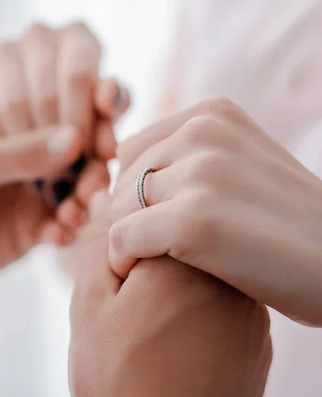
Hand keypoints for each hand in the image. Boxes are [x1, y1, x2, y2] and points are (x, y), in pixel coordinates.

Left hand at [0, 22, 128, 280]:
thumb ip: (19, 153)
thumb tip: (75, 136)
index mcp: (7, 129)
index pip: (57, 114)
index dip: (87, 123)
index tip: (103, 139)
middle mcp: (25, 157)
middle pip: (77, 154)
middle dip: (92, 169)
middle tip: (94, 188)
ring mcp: (32, 193)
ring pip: (78, 190)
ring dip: (85, 201)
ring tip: (75, 216)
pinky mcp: (35, 229)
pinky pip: (65, 226)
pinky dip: (68, 230)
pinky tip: (59, 236)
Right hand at [69, 191, 271, 396]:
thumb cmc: (120, 380)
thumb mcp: (89, 306)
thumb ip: (100, 243)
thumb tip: (110, 198)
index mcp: (179, 261)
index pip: (151, 214)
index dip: (124, 239)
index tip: (117, 274)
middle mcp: (224, 278)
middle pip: (180, 238)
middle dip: (150, 257)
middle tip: (132, 304)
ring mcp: (247, 309)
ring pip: (201, 268)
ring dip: (176, 281)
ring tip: (154, 327)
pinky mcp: (257, 336)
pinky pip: (222, 301)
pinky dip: (200, 309)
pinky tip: (179, 341)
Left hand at [107, 98, 321, 325]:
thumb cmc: (287, 224)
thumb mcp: (240, 166)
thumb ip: (189, 157)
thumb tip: (119, 170)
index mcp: (211, 115)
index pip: (131, 153)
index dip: (136, 194)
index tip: (160, 221)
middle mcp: (203, 133)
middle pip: (121, 182)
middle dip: (132, 218)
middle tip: (160, 248)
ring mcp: (201, 173)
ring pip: (117, 211)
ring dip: (131, 241)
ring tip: (160, 261)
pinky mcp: (195, 219)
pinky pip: (122, 239)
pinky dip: (123, 261)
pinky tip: (144, 274)